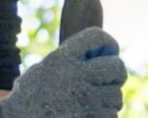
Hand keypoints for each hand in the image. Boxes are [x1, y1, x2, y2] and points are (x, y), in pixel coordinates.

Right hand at [0, 27, 126, 117]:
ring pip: (116, 95)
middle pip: (117, 67)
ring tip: (91, 101)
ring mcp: (86, 100)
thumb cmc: (30, 96)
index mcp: (64, 57)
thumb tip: (99, 56)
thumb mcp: (46, 67)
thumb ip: (71, 60)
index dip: (107, 43)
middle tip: (108, 78)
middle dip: (116, 73)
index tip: (107, 51)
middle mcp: (77, 76)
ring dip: (108, 99)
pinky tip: (89, 114)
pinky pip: (111, 115)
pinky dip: (104, 115)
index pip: (98, 37)